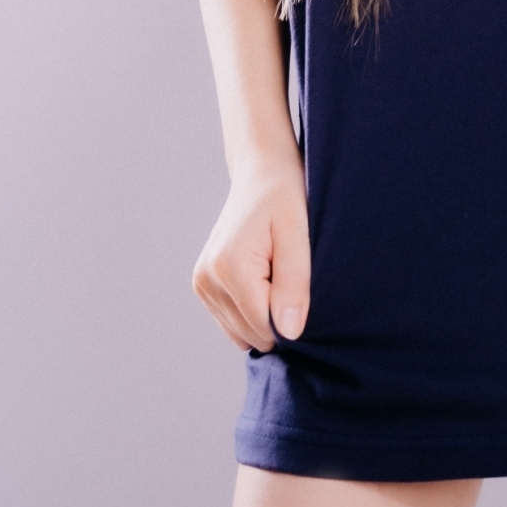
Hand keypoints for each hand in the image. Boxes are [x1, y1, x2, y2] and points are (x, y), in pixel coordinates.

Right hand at [191, 158, 311, 351]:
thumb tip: (289, 333)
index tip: (304, 284)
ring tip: (277, 273)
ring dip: (264, 314)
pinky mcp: (203, 285)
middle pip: (252, 333)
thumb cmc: (285, 196)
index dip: (292, 317)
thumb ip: (294, 284)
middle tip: (290, 273)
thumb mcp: (298, 234)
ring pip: (241, 332)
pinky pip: (233, 322)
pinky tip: (265, 280)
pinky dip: (252, 312)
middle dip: (277, 316)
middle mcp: (207, 278)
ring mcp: (202, 283)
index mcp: (229, 267)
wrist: (261, 173)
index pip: (265, 327)